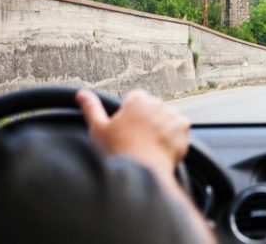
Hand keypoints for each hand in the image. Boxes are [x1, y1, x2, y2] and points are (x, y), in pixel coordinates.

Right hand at [75, 89, 190, 178]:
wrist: (143, 171)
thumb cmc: (118, 151)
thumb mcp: (98, 129)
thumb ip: (91, 108)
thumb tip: (81, 94)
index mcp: (137, 99)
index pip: (136, 100)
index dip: (131, 115)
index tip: (127, 129)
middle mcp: (157, 103)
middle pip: (152, 109)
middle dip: (147, 121)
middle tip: (137, 141)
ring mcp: (172, 114)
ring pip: (166, 120)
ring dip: (161, 129)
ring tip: (149, 147)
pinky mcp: (184, 128)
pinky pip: (180, 130)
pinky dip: (174, 138)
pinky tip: (161, 149)